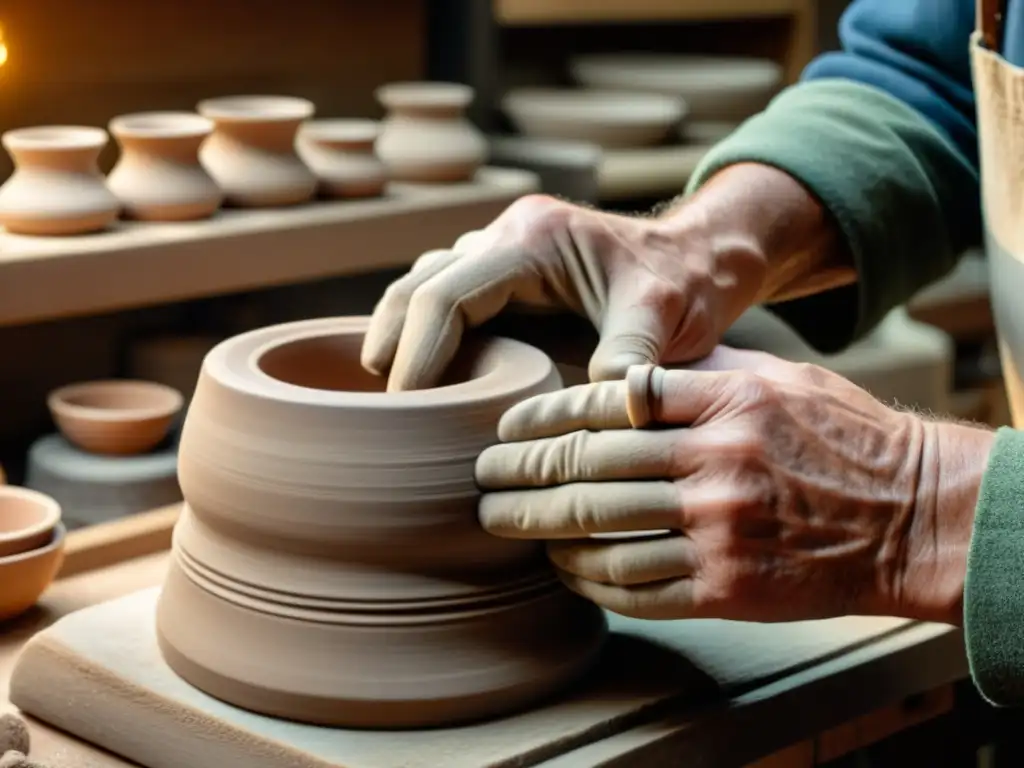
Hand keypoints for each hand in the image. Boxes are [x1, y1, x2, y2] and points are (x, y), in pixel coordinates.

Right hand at [361, 193, 767, 390]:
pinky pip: (445, 293)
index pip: (444, 295)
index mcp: (534, 238)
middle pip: (417, 286)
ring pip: (422, 284)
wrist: (703, 258)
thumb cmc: (687, 285)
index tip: (407, 406)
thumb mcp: (665, 320)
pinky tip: (426, 375)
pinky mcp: (506, 271)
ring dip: (400, 334)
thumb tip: (596, 412)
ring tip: (393, 394)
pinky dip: (424, 330)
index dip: (417, 354)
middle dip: (392, 344)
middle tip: (386, 409)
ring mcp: (502, 247)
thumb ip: (628, 360)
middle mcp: (508, 233)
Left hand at [476, 348, 992, 623]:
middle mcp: (716, 462)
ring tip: (501, 523)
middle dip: (520, 474)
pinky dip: (587, 578)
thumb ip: (697, 374)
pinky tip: (560, 567)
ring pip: (601, 531)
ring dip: (540, 529)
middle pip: (588, 468)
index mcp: (723, 401)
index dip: (543, 416)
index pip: (605, 405)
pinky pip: (635, 586)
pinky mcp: (727, 588)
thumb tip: (618, 381)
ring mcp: (719, 530)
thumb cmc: (840, 434)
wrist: (910, 512)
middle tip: (480, 478)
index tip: (506, 424)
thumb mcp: (775, 376)